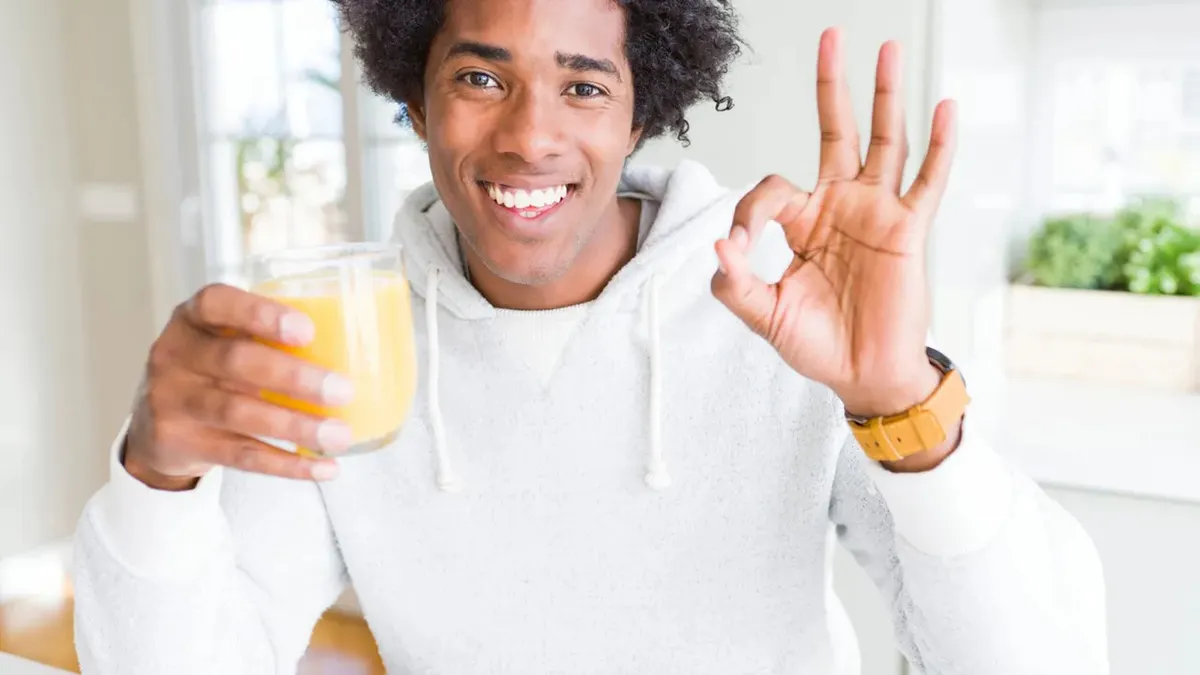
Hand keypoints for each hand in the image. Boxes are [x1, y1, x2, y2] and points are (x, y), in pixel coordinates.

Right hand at [124, 284, 354, 490]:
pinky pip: (240, 456)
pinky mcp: (180, 443)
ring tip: (339, 435)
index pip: (217, 303)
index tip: (308, 331)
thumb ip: (270, 340)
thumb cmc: (213, 372)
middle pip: (235, 362)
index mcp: (193, 319)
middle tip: (342, 391)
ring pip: (239, 413)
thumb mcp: (226, 342)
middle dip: (294, 377)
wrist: (158, 427)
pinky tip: (323, 467)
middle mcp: (175, 355)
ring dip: (296, 427)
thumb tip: (360, 351)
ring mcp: (173, 401)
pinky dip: (286, 464)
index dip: (261, 314)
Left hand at [711, 28, 956, 417]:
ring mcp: (877, 213)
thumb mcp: (765, 316)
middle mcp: (840, 206)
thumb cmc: (817, 345)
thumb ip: (737, 284)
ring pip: (883, 143)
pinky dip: (938, 146)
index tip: (742, 247)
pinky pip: (926, 181)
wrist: (863, 376)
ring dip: (886, 97)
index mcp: (803, 222)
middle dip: (833, 86)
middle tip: (832, 35)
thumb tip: (720, 246)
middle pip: (836, 132)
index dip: (750, 212)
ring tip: (889, 50)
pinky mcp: (908, 230)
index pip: (771, 189)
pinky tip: (942, 106)